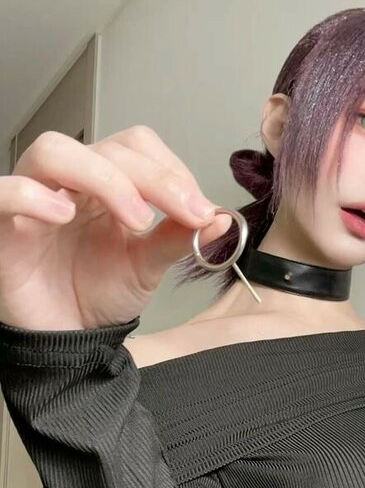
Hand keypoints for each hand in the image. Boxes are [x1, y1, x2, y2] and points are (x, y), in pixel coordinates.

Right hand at [0, 126, 232, 331]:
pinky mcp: (2, 226)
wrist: (66, 341)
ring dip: (103, 177)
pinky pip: (2, 192)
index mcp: (105, 184)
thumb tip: (220, 219)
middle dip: (154, 178)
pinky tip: (61, 213)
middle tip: (184, 212)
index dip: (171, 170)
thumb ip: (178, 239)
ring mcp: (32, 199)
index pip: (136, 147)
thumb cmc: (94, 295)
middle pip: (105, 148)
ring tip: (135, 218)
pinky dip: (31, 195)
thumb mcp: (147, 267)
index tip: (200, 210)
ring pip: (54, 151)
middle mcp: (69, 183)